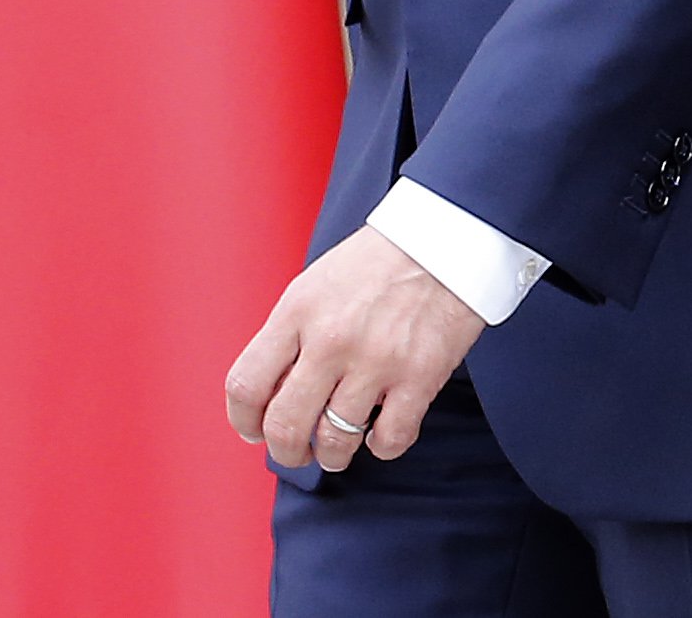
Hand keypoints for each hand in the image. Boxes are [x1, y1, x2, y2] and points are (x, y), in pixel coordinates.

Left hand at [225, 226, 483, 471]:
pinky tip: (382, 432)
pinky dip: (382, 446)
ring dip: (333, 455)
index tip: (254, 430)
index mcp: (299, 311)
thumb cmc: (379, 262)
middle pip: (284, 424)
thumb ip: (289, 336)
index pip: (246, 386)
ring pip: (336, 440)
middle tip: (296, 451)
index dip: (243, 420)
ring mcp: (377, 359)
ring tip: (340, 448)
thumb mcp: (316, 285)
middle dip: (285, 451)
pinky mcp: (421, 374)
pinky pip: (391, 438)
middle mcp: (332, 338)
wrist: (448, 237)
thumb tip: (271, 396)